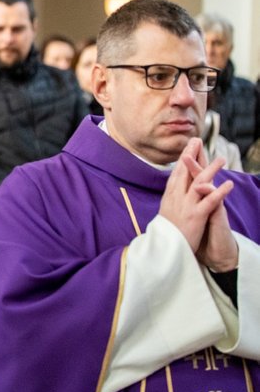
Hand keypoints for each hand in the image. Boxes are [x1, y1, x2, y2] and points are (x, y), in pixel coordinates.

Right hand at [159, 138, 235, 266]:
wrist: (164, 251)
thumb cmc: (166, 234)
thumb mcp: (166, 213)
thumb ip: (171, 200)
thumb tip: (172, 190)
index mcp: (169, 197)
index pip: (176, 173)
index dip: (182, 158)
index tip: (188, 146)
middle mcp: (176, 198)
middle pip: (185, 172)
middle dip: (191, 155)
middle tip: (197, 140)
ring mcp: (185, 206)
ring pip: (198, 183)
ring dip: (210, 169)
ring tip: (221, 158)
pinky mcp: (195, 217)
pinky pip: (209, 201)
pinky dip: (219, 191)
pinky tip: (228, 183)